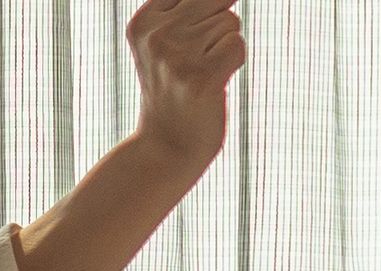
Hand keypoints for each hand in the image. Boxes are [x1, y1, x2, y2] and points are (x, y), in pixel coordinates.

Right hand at [124, 0, 243, 171]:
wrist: (166, 147)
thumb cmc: (174, 89)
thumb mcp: (164, 43)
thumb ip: (187, 9)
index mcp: (143, 22)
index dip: (205, 11)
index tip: (192, 42)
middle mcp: (156, 35)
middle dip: (219, 24)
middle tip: (199, 57)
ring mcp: (176, 57)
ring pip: (230, 22)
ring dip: (225, 47)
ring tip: (202, 73)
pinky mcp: (200, 77)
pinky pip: (237, 45)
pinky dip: (234, 62)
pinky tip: (214, 82)